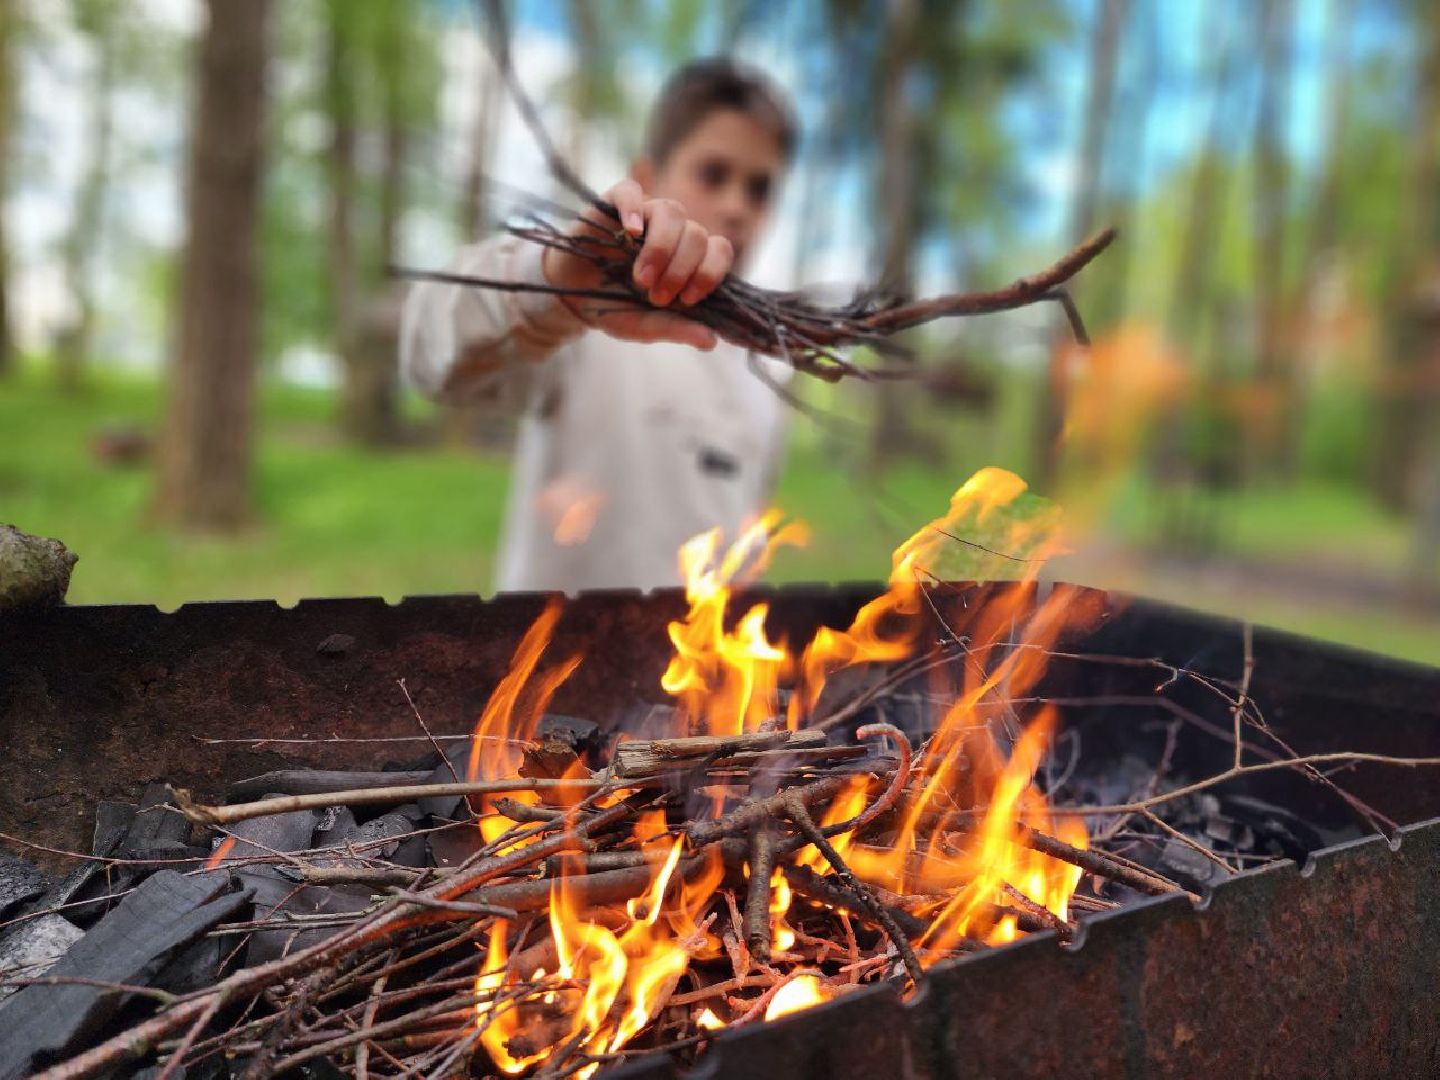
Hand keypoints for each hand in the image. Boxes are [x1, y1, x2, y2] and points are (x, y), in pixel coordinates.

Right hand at [541, 179, 731, 349]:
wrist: (570, 297)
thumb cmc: (613, 307)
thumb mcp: (644, 325)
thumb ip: (676, 328)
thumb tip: (711, 341)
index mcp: (688, 257)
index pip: (719, 249)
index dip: (710, 272)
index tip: (688, 299)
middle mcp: (672, 232)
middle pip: (697, 233)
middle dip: (681, 269)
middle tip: (656, 296)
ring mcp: (644, 215)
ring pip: (671, 211)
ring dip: (662, 248)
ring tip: (641, 278)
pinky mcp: (613, 205)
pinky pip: (630, 191)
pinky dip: (633, 208)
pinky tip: (631, 232)